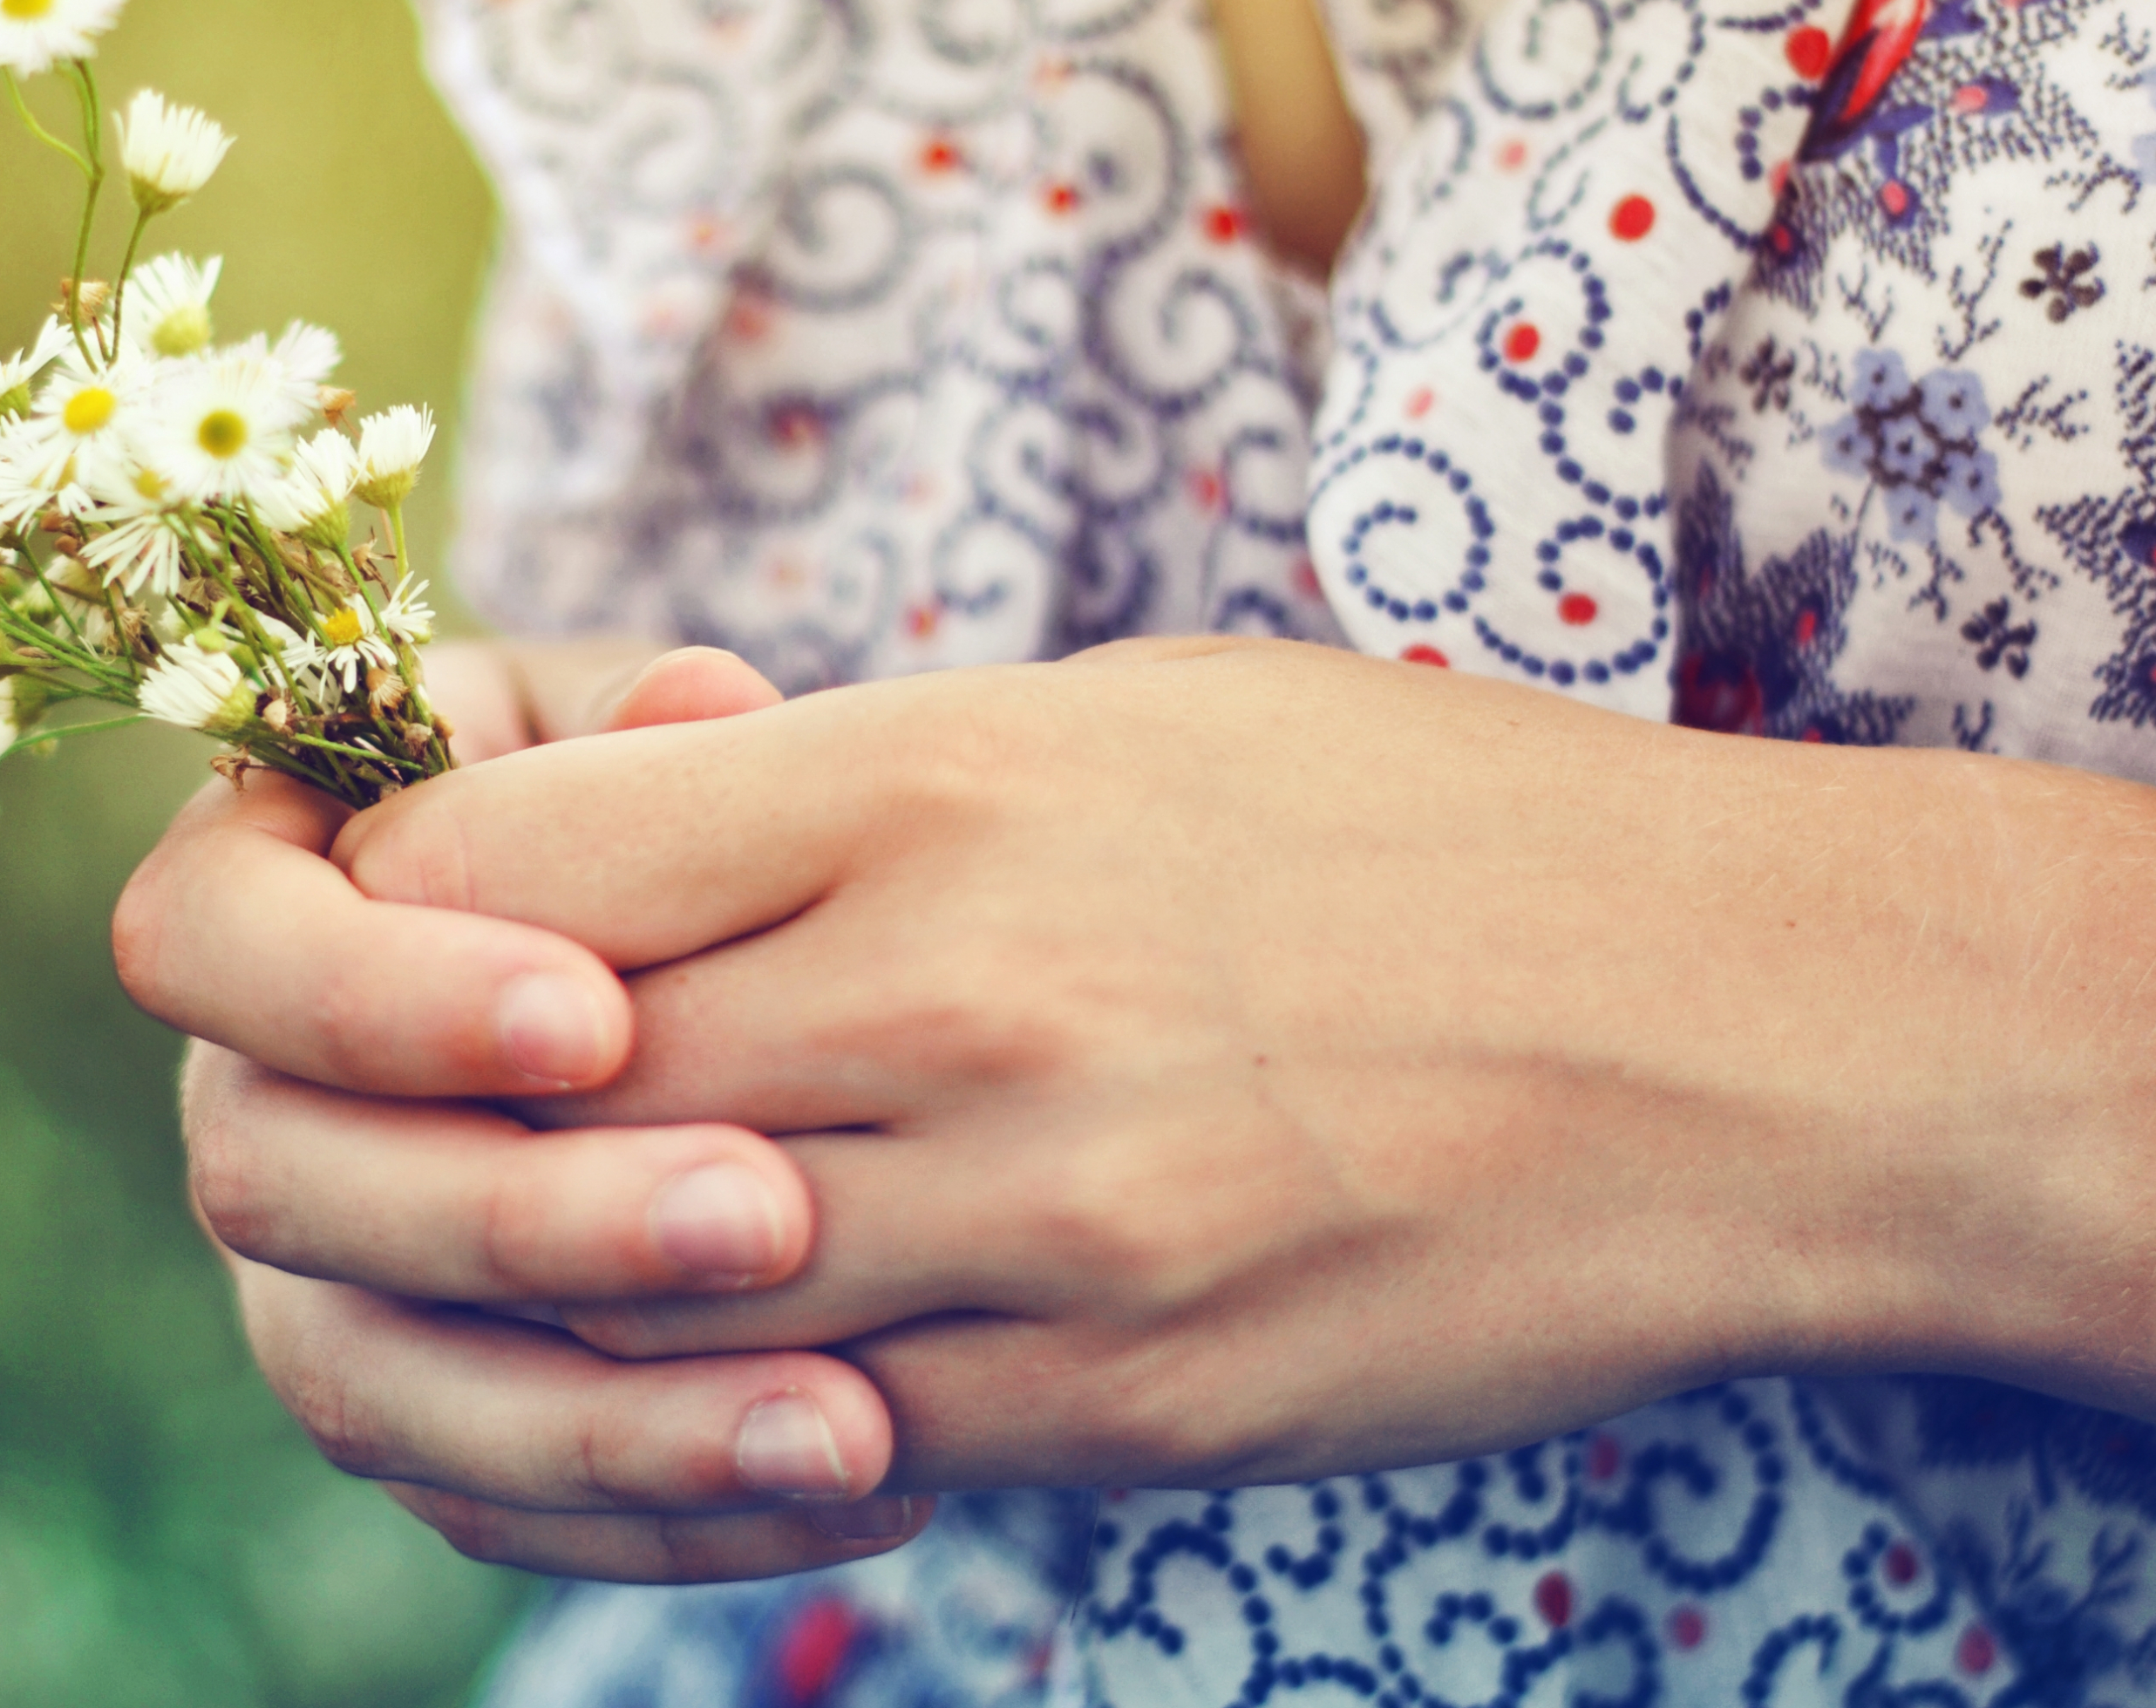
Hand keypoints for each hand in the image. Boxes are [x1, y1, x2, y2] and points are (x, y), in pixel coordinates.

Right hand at [123, 640, 938, 1581]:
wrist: (725, 952)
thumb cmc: (666, 797)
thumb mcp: (661, 734)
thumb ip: (657, 735)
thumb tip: (703, 706)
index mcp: (253, 892)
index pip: (208, 945)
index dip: (373, 996)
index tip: (596, 1015)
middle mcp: (244, 1098)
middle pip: (280, 1189)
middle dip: (519, 1216)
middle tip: (767, 1214)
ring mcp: (308, 1274)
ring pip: (373, 1386)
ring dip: (607, 1423)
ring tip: (851, 1426)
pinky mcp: (413, 1414)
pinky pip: (490, 1504)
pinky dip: (670, 1513)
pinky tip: (870, 1487)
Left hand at [321, 639, 2155, 1497]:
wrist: (1759, 1040)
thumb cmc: (1427, 828)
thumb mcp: (1117, 714)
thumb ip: (835, 788)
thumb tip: (588, 850)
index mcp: (932, 782)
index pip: (504, 873)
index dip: (395, 910)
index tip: (407, 924)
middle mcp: (955, 1004)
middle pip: (524, 1100)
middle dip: (422, 1117)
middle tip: (406, 1113)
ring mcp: (1035, 1231)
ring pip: (631, 1303)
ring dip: (540, 1288)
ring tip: (541, 1245)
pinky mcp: (1113, 1405)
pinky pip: (813, 1441)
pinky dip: (714, 1415)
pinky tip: (717, 1366)